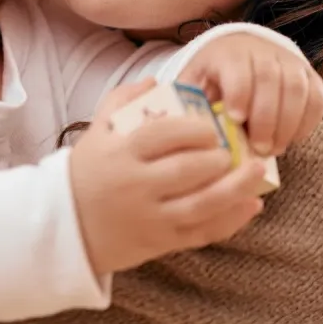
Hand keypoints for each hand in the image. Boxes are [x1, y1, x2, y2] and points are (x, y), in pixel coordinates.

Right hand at [69, 80, 264, 276]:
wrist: (66, 226)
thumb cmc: (87, 172)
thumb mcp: (96, 131)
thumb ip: (123, 100)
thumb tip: (156, 81)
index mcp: (120, 153)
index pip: (162, 135)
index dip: (193, 129)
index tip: (211, 127)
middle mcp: (136, 185)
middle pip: (187, 170)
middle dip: (219, 158)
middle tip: (235, 148)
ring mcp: (150, 217)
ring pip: (201, 204)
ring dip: (236, 188)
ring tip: (257, 171)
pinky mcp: (161, 242)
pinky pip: (202, 232)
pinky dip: (231, 220)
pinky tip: (250, 205)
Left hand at [177, 31, 322, 157]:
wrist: (241, 54)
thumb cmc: (213, 78)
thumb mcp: (194, 82)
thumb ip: (189, 101)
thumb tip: (181, 127)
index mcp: (228, 52)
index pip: (238, 68)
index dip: (239, 93)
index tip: (235, 119)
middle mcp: (262, 51)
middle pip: (270, 79)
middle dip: (266, 117)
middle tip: (258, 148)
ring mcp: (289, 61)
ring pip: (297, 87)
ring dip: (288, 123)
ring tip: (274, 149)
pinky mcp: (309, 76)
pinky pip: (317, 97)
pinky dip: (308, 121)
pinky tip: (292, 139)